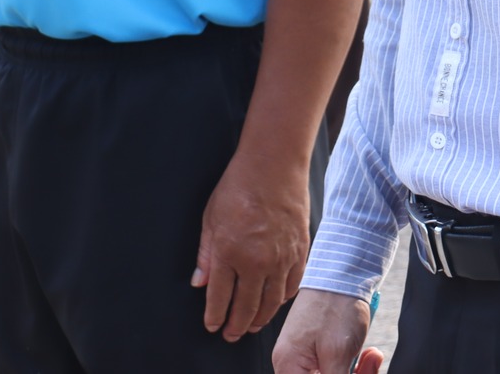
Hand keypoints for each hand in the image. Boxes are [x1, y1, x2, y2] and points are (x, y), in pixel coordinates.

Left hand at [193, 154, 309, 340]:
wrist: (274, 165)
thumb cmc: (239, 186)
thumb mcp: (210, 219)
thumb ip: (206, 255)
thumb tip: (200, 283)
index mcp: (229, 253)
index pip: (220, 298)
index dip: (215, 317)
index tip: (212, 325)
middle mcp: (257, 262)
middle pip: (247, 307)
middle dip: (236, 326)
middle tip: (231, 334)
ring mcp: (282, 258)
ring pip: (272, 303)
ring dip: (260, 318)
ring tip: (252, 325)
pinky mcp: (300, 251)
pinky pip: (292, 286)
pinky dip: (283, 299)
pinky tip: (275, 302)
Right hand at [273, 289, 383, 373]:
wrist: (344, 272)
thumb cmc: (336, 306)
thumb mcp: (338, 356)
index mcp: (288, 367)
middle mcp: (290, 364)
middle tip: (368, 368)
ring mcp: (304, 357)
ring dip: (357, 373)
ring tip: (371, 357)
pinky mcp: (318, 350)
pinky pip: (335, 369)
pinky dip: (354, 366)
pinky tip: (368, 353)